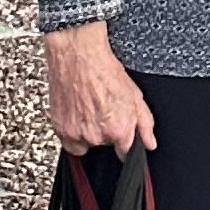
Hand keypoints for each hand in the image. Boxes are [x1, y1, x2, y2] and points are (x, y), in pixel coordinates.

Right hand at [43, 22, 156, 153]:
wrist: (77, 55)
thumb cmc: (104, 70)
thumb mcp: (134, 95)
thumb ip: (145, 124)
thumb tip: (149, 143)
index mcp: (119, 129)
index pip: (125, 154)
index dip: (124, 145)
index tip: (122, 138)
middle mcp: (97, 135)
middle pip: (104, 146)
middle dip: (106, 133)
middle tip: (103, 110)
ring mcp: (77, 134)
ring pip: (86, 145)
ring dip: (88, 132)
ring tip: (89, 108)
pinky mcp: (60, 130)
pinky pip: (68, 143)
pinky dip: (72, 132)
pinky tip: (77, 113)